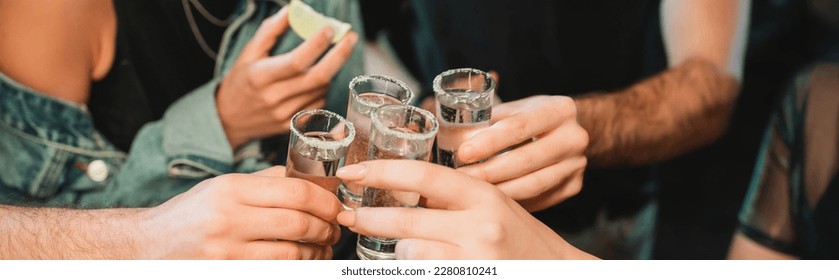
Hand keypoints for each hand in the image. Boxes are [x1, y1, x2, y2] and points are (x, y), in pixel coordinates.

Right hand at [140, 166, 342, 258]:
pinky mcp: (227, 272)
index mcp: (232, 189)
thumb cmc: (190, 215)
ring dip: (316, 253)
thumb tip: (310, 178)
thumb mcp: (223, 187)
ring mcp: (227, 251)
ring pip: (292, 254)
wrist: (147, 246)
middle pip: (299, 223)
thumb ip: (265, 182)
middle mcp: (229, 219)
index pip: (296, 192)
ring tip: (323, 248)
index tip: (336, 206)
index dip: (326, 201)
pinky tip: (304, 263)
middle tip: (335, 229)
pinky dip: (297, 268)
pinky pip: (276, 271)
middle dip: (326, 228)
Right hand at [216, 7, 358, 148]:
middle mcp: (274, 97)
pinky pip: (319, 103)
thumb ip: (270, 30)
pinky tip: (316, 81)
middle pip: (317, 77)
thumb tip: (293, 10)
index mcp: (261, 76)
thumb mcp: (249, 53)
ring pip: (321, 90)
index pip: (296, 61)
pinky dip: (323, 88)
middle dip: (340, 55)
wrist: (229, 120)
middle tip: (351, 37)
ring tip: (327, 59)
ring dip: (330, 71)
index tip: (329, 28)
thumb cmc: (241, 81)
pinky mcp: (294, 125)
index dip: (316, 44)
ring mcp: (285, 114)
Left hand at [335, 160, 596, 258]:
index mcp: (483, 196)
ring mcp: (475, 262)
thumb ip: (451, 194)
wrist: (553, 270)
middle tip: (348, 216)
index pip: (423, 175)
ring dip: (400, 252)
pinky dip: (413, 268)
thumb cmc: (517, 235)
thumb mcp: (490, 203)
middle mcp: (479, 228)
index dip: (381, 171)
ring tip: (410, 250)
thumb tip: (395, 182)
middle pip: (406, 220)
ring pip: (409, 253)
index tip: (351, 172)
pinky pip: (421, 273)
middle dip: (368, 217)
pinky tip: (421, 263)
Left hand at [455, 95, 587, 211]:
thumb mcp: (515, 107)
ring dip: (498, 192)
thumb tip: (445, 125)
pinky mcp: (574, 186)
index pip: (519, 126)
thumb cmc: (531, 118)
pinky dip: (512, 202)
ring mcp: (577, 164)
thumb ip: (486, 114)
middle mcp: (574, 137)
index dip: (489, 142)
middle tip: (459, 180)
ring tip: (468, 195)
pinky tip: (489, 203)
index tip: (463, 153)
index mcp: (559, 109)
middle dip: (488, 172)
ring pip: (532, 185)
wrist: (569, 132)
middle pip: (525, 160)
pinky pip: (538, 199)